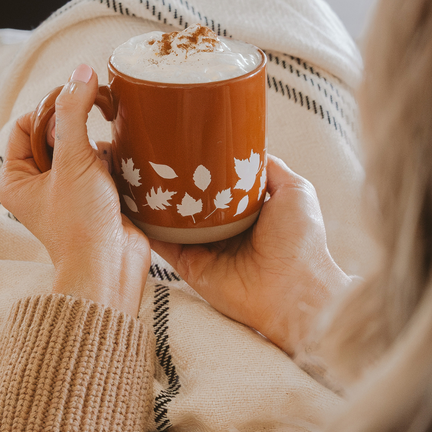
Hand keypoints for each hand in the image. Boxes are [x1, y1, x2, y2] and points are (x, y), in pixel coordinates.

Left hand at [0, 64, 150, 316]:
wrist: (112, 269)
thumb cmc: (81, 224)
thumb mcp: (73, 161)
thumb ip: (75, 113)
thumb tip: (81, 71)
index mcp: (17, 177)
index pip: (27, 123)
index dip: (50, 107)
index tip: (76, 100)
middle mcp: (38, 182)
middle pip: (54, 131)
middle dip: (77, 121)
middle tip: (100, 108)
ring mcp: (68, 188)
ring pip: (80, 144)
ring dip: (97, 139)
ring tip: (110, 142)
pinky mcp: (95, 194)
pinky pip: (101, 161)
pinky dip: (112, 155)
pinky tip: (123, 159)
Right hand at [150, 155, 349, 354]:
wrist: (294, 291)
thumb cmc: (301, 241)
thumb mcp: (295, 190)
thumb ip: (270, 168)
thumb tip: (247, 148)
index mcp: (245, 210)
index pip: (215, 182)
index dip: (202, 164)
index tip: (183, 140)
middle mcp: (222, 228)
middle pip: (190, 197)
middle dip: (173, 178)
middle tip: (152, 153)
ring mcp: (203, 246)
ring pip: (171, 218)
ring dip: (154, 199)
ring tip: (133, 171)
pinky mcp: (189, 265)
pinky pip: (162, 243)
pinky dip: (145, 225)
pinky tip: (130, 203)